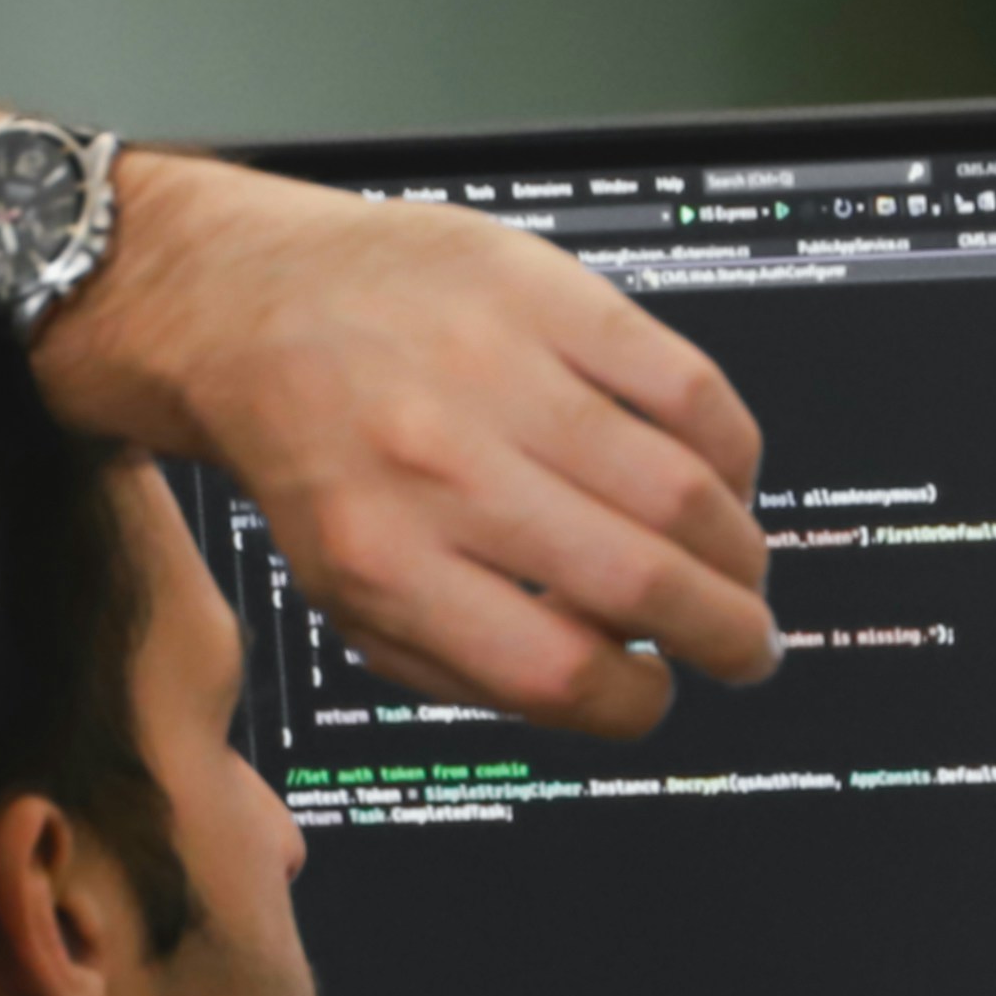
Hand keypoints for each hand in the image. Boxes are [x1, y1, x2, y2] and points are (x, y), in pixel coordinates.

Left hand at [44, 153, 774, 736]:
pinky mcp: (542, 291)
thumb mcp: (345, 595)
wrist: (249, 306)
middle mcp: (440, 469)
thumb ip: (460, 662)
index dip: (637, 705)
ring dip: (737, 547)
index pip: (558, 673)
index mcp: (383, 563)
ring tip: (740, 565)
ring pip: (679, 487)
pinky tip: (724, 473)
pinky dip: (730, 445)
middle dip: (725, 635)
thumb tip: (601, 692)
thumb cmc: (310, 458)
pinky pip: (684, 382)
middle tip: (747, 645)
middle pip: (638, 584)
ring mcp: (496, 371)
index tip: (656, 695)